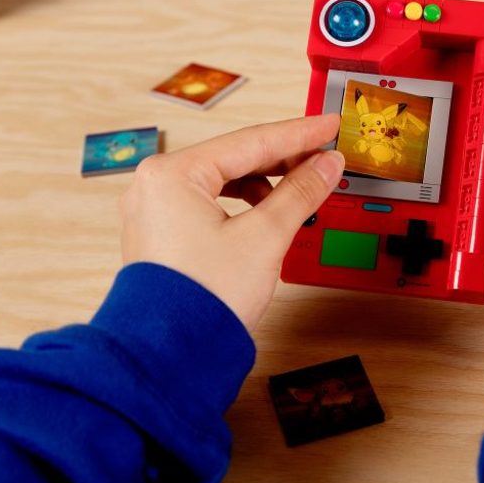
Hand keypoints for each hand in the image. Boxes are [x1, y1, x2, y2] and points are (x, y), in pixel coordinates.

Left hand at [119, 114, 343, 330]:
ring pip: (222, 182)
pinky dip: (244, 205)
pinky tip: (270, 213)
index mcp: (172, 175)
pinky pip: (210, 204)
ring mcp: (156, 214)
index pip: (250, 142)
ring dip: (265, 183)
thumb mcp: (265, 237)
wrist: (171, 357)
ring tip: (302, 188)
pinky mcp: (164, 238)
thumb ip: (300, 192)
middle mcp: (156, 188)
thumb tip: (326, 166)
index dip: (298, 134)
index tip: (327, 126)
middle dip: (283, 159)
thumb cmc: (203, 299)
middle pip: (234, 158)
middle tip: (323, 155)